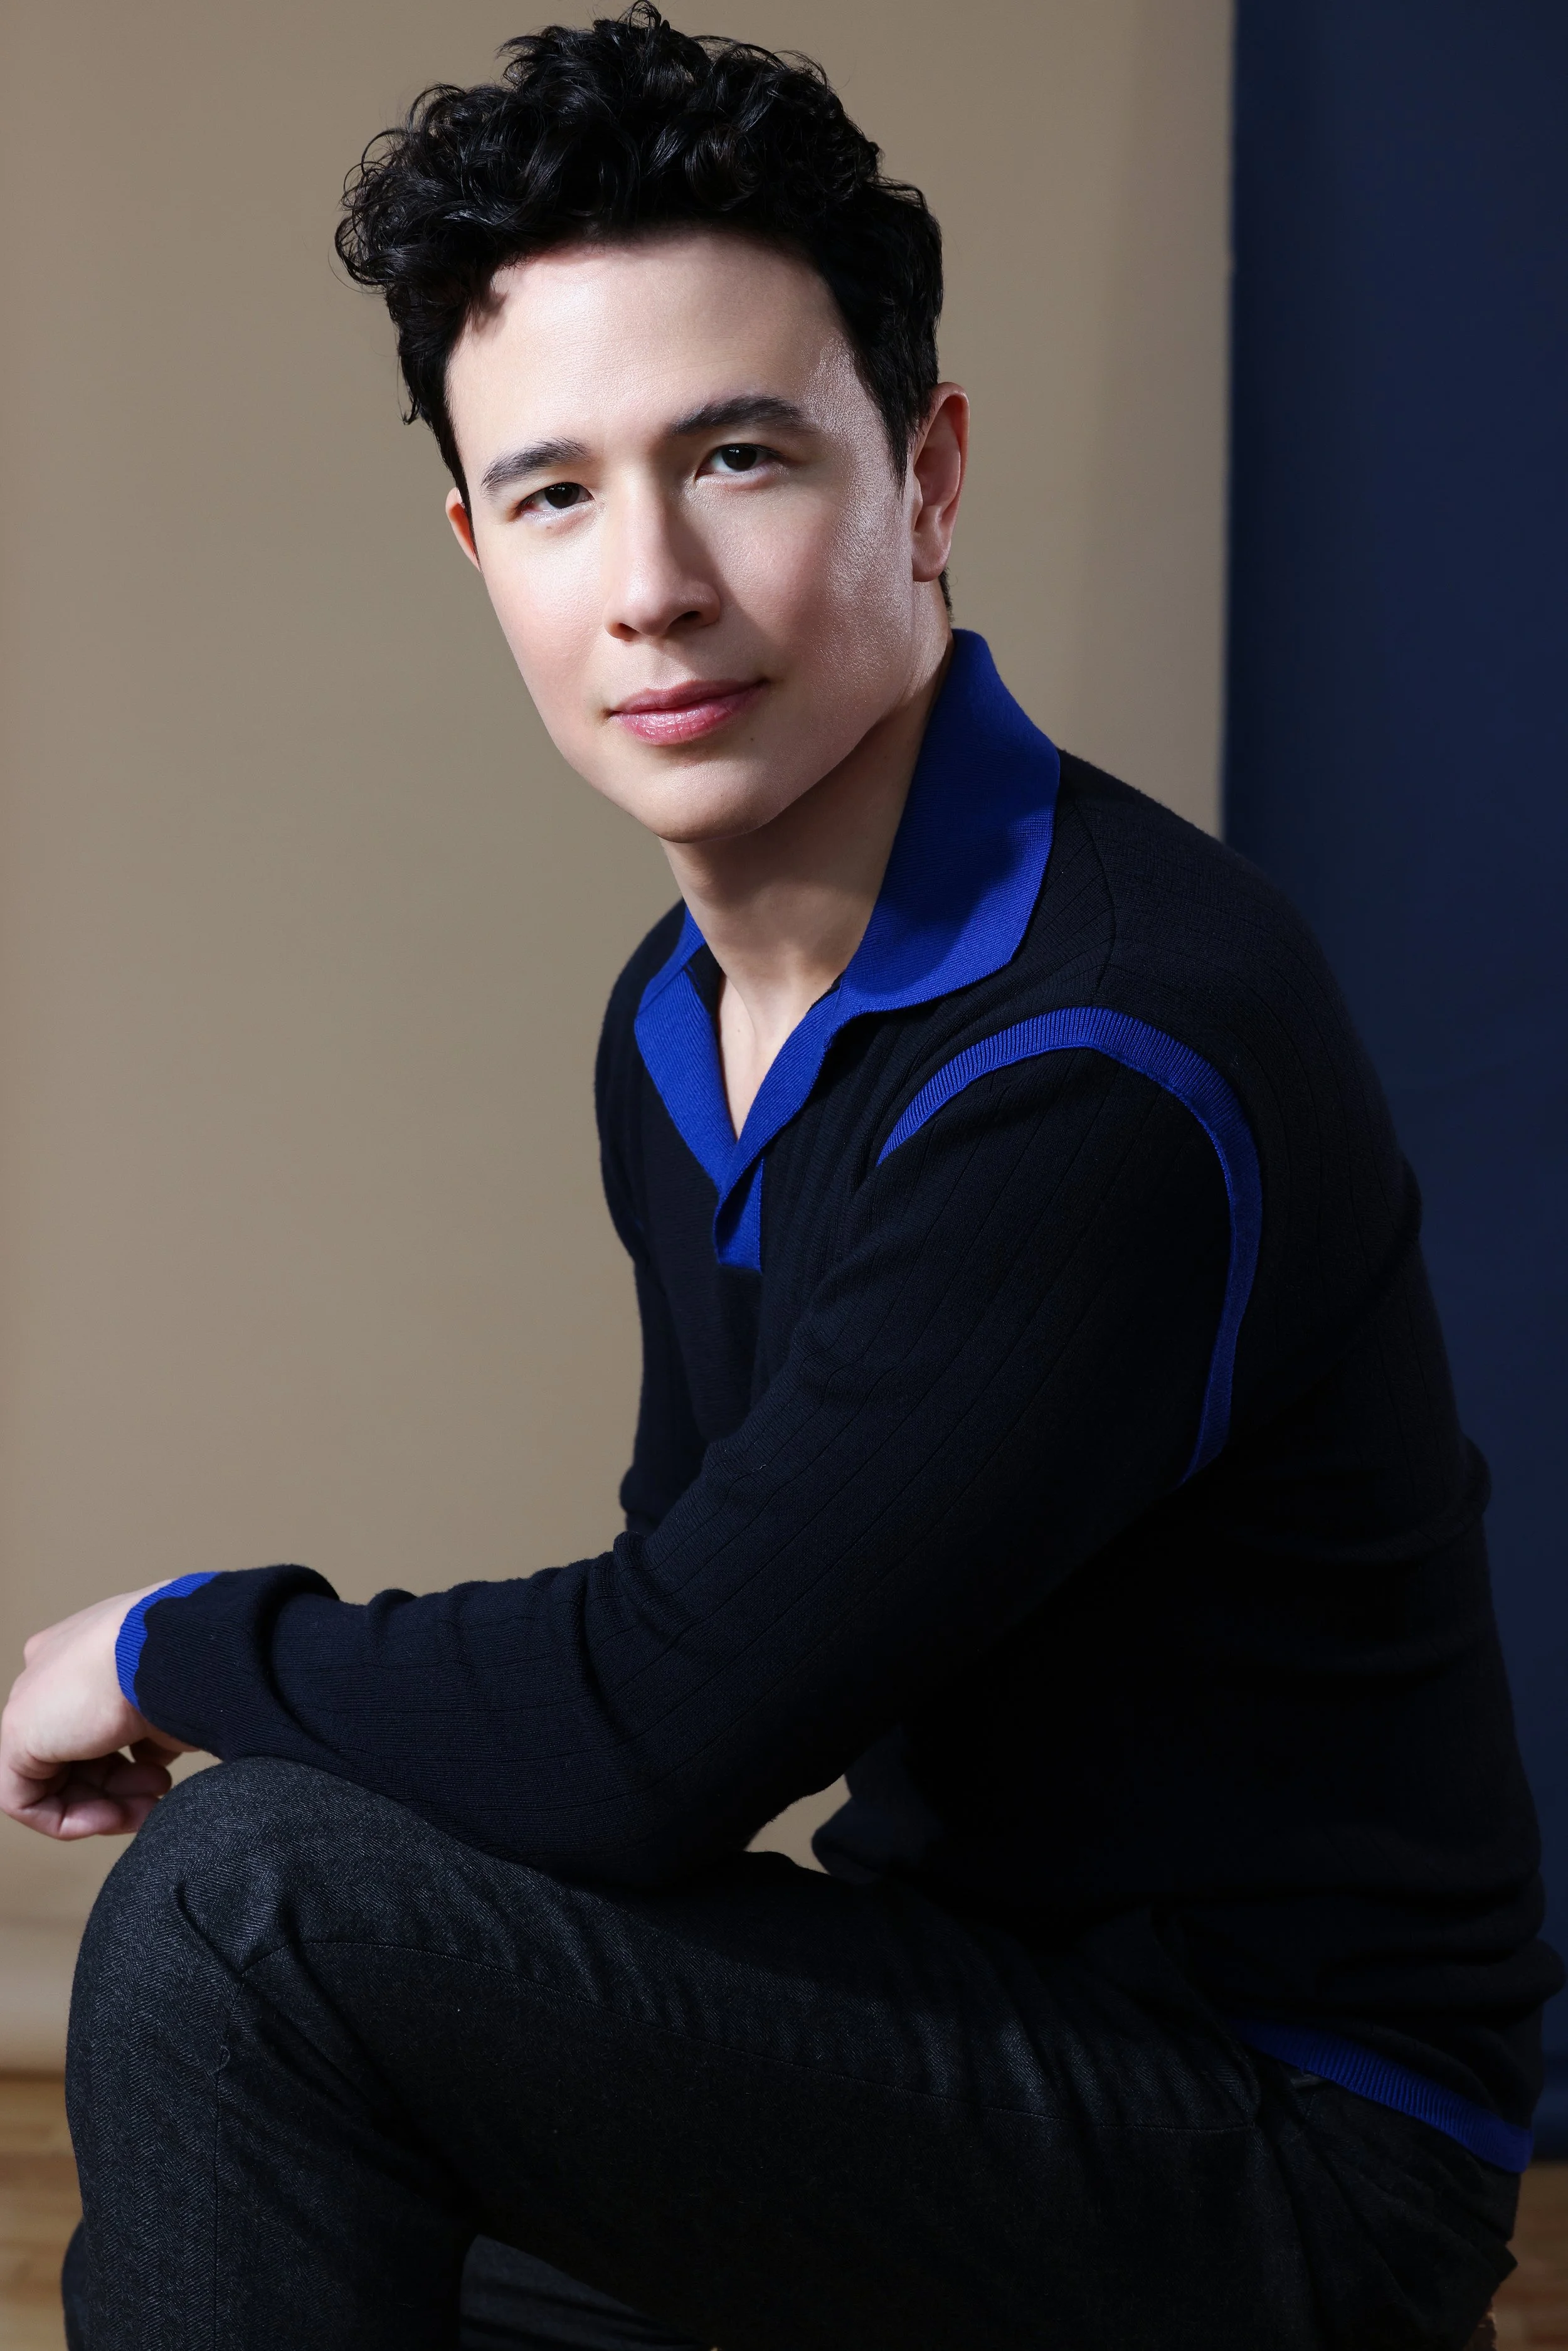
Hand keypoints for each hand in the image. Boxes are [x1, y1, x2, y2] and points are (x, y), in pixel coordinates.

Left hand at [0, 1587, 198, 1838]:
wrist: (172, 1647)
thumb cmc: (185, 1662)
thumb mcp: (169, 1698)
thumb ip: (148, 1729)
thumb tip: (150, 1757)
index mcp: (85, 1650)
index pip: (95, 1721)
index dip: (131, 1759)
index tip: (164, 1772)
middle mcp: (53, 1671)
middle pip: (78, 1752)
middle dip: (121, 1785)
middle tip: (157, 1793)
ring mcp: (30, 1699)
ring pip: (56, 1777)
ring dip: (107, 1804)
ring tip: (149, 1803)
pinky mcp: (16, 1733)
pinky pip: (27, 1798)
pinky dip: (71, 1819)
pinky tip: (115, 1816)